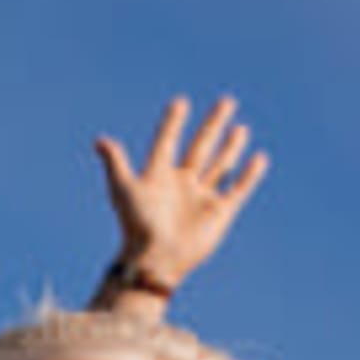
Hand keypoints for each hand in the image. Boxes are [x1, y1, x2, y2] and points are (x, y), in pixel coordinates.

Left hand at [95, 95, 269, 293]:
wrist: (155, 258)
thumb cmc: (136, 224)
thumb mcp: (123, 189)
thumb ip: (115, 163)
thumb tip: (100, 140)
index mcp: (159, 175)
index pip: (168, 142)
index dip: (173, 124)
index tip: (181, 102)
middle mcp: (182, 183)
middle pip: (201, 147)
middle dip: (213, 125)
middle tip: (226, 101)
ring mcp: (202, 197)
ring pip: (221, 165)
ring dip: (231, 146)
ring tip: (240, 128)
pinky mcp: (220, 212)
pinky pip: (238, 189)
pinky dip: (250, 174)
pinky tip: (259, 157)